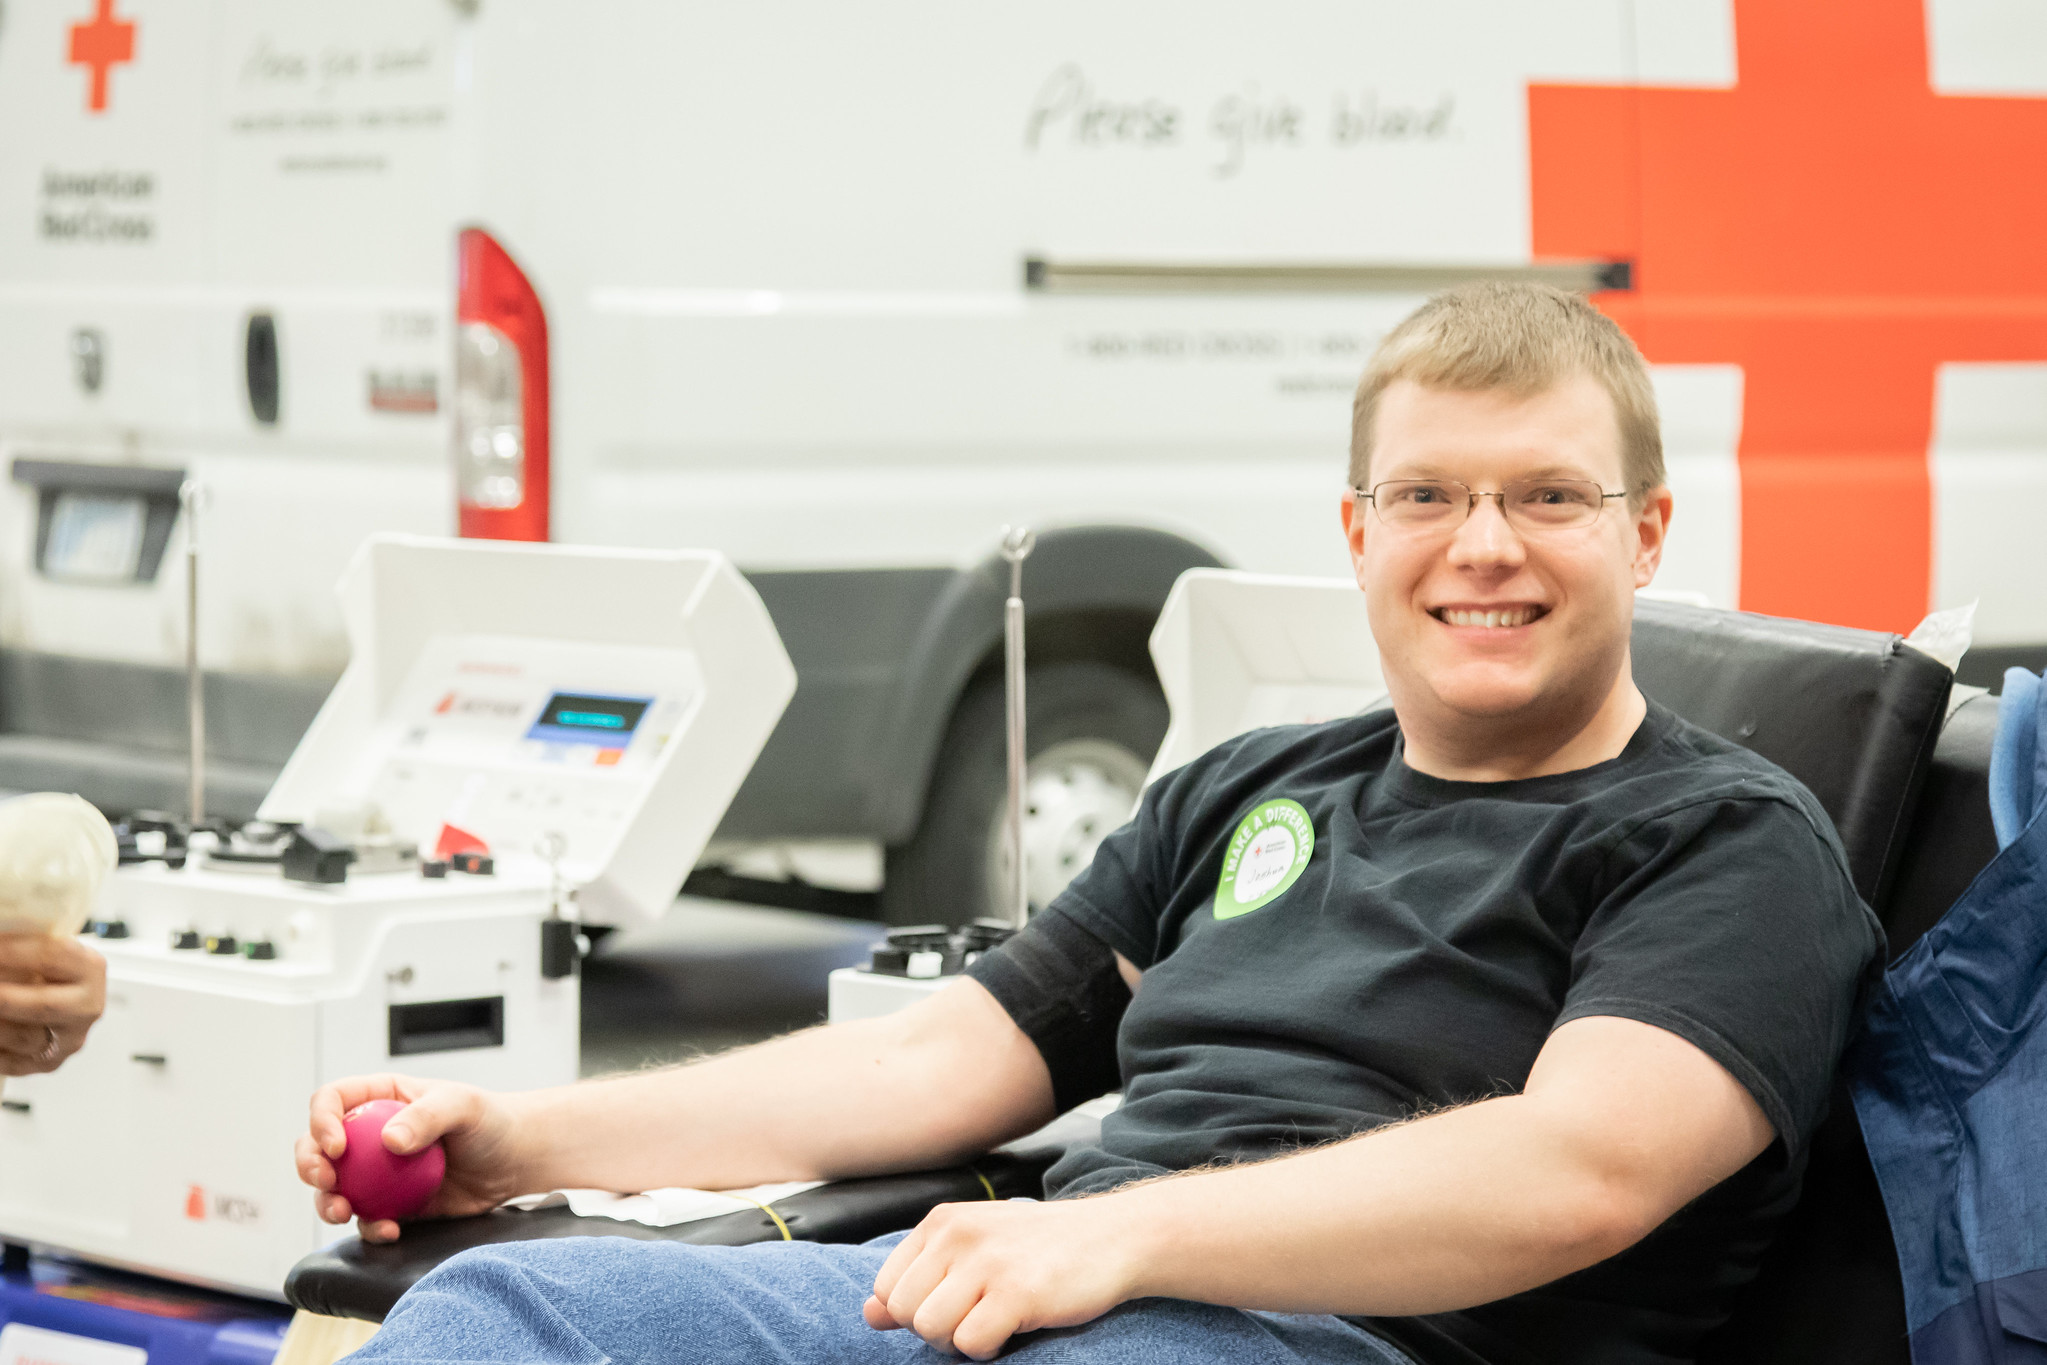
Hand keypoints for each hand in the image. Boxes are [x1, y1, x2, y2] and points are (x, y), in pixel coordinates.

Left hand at [0, 934, 104, 1074]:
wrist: (59, 997)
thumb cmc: (45, 969)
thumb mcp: (44, 949)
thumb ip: (26, 941)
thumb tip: (2, 931)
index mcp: (90, 968)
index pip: (51, 956)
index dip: (12, 952)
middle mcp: (88, 1005)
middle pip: (43, 1005)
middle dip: (5, 998)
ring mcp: (72, 1037)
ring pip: (24, 1037)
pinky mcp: (51, 1062)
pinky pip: (14, 1062)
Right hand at [295, 1074, 528, 1241]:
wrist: (514, 1161)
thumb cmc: (491, 1121)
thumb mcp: (464, 1106)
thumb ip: (428, 1116)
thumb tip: (389, 1141)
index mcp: (379, 1098)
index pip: (332, 1100)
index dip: (321, 1121)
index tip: (336, 1145)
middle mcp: (369, 1135)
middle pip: (317, 1147)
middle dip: (309, 1165)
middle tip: (325, 1180)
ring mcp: (376, 1173)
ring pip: (333, 1188)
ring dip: (327, 1203)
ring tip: (342, 1212)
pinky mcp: (392, 1204)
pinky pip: (367, 1218)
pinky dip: (370, 1227)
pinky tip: (388, 1230)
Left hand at [863, 1197, 1141, 1358]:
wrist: (1114, 1237)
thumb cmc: (1040, 1248)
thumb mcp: (973, 1249)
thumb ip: (920, 1278)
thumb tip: (869, 1314)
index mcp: (941, 1221)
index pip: (887, 1288)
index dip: (915, 1312)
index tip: (954, 1306)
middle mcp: (958, 1235)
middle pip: (905, 1312)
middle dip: (934, 1331)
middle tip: (975, 1319)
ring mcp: (987, 1262)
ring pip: (931, 1330)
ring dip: (960, 1342)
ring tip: (993, 1323)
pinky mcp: (1017, 1292)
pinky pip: (970, 1344)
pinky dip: (988, 1350)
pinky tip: (1014, 1328)